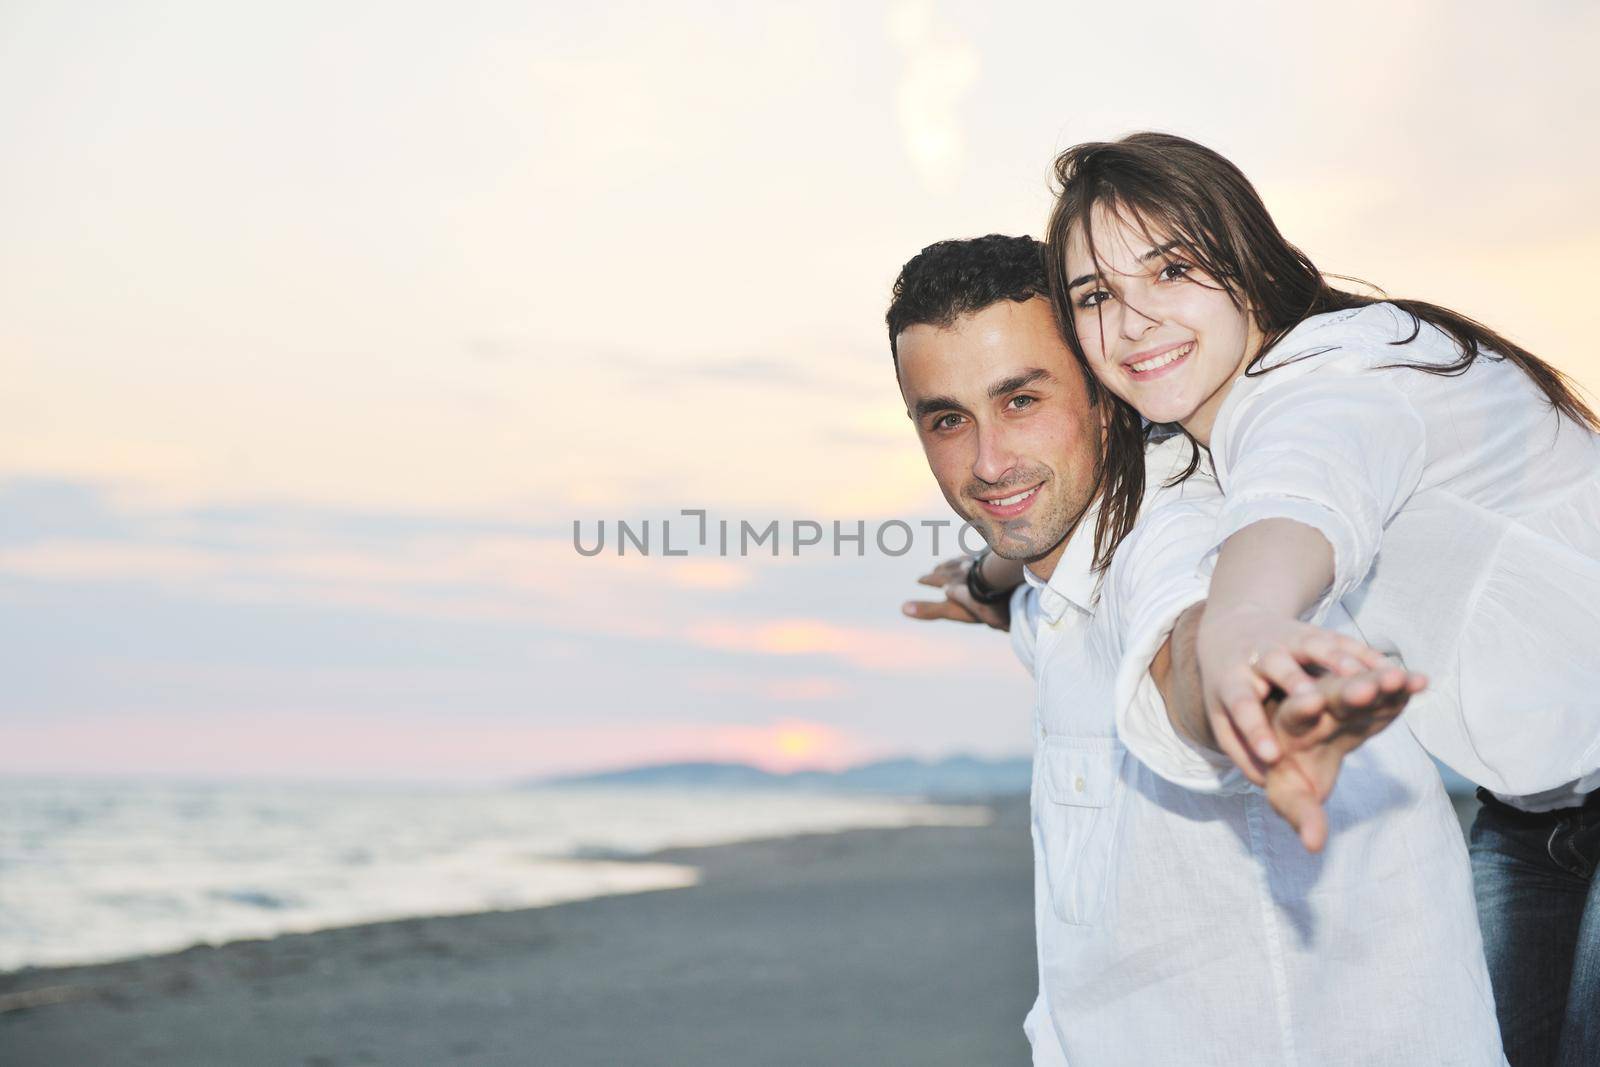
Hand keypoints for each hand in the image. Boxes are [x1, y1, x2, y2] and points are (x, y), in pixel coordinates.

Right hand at [901, 555, 1009, 631]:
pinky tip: (990, 556)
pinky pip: (993, 555)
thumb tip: (903, 608)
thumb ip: (930, 609)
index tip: (919, 579)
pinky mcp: (1008, 559)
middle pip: (954, 567)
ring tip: (959, 561)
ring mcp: (990, 561)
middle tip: (935, 569)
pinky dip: (986, 556)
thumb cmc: (985, 600)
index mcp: (957, 579)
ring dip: (962, 561)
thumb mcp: (955, 609)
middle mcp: (970, 567)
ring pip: (972, 560)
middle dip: (943, 569)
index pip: (940, 579)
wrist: (1016, 581)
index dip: (929, 580)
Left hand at [1195, 604, 1390, 783]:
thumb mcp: (1221, 715)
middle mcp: (1259, 655)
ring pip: (1314, 647)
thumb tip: (1264, 782)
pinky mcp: (1316, 633)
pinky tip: (1395, 674)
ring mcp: (1289, 639)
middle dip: (1295, 683)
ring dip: (1340, 663)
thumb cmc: (1230, 686)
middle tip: (1314, 702)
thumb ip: (1241, 747)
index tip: (1272, 758)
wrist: (1231, 628)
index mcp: (1232, 680)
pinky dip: (1368, 657)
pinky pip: (1345, 642)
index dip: (1255, 731)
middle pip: (1277, 665)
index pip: (1241, 706)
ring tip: (1367, 685)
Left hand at [1263, 664, 1424, 851]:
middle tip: (1366, 687)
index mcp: (1289, 726)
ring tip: (1400, 678)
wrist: (1301, 748)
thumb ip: (1302, 814)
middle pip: (1330, 694)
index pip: (1292, 713)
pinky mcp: (1367, 698)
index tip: (1310, 701)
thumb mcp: (1291, 795)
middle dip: (1348, 691)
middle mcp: (1314, 704)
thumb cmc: (1291, 774)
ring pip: (1360, 686)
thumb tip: (1314, 846)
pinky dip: (1400, 688)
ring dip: (1379, 682)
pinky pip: (1384, 691)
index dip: (1302, 708)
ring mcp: (1343, 698)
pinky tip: (1420, 682)